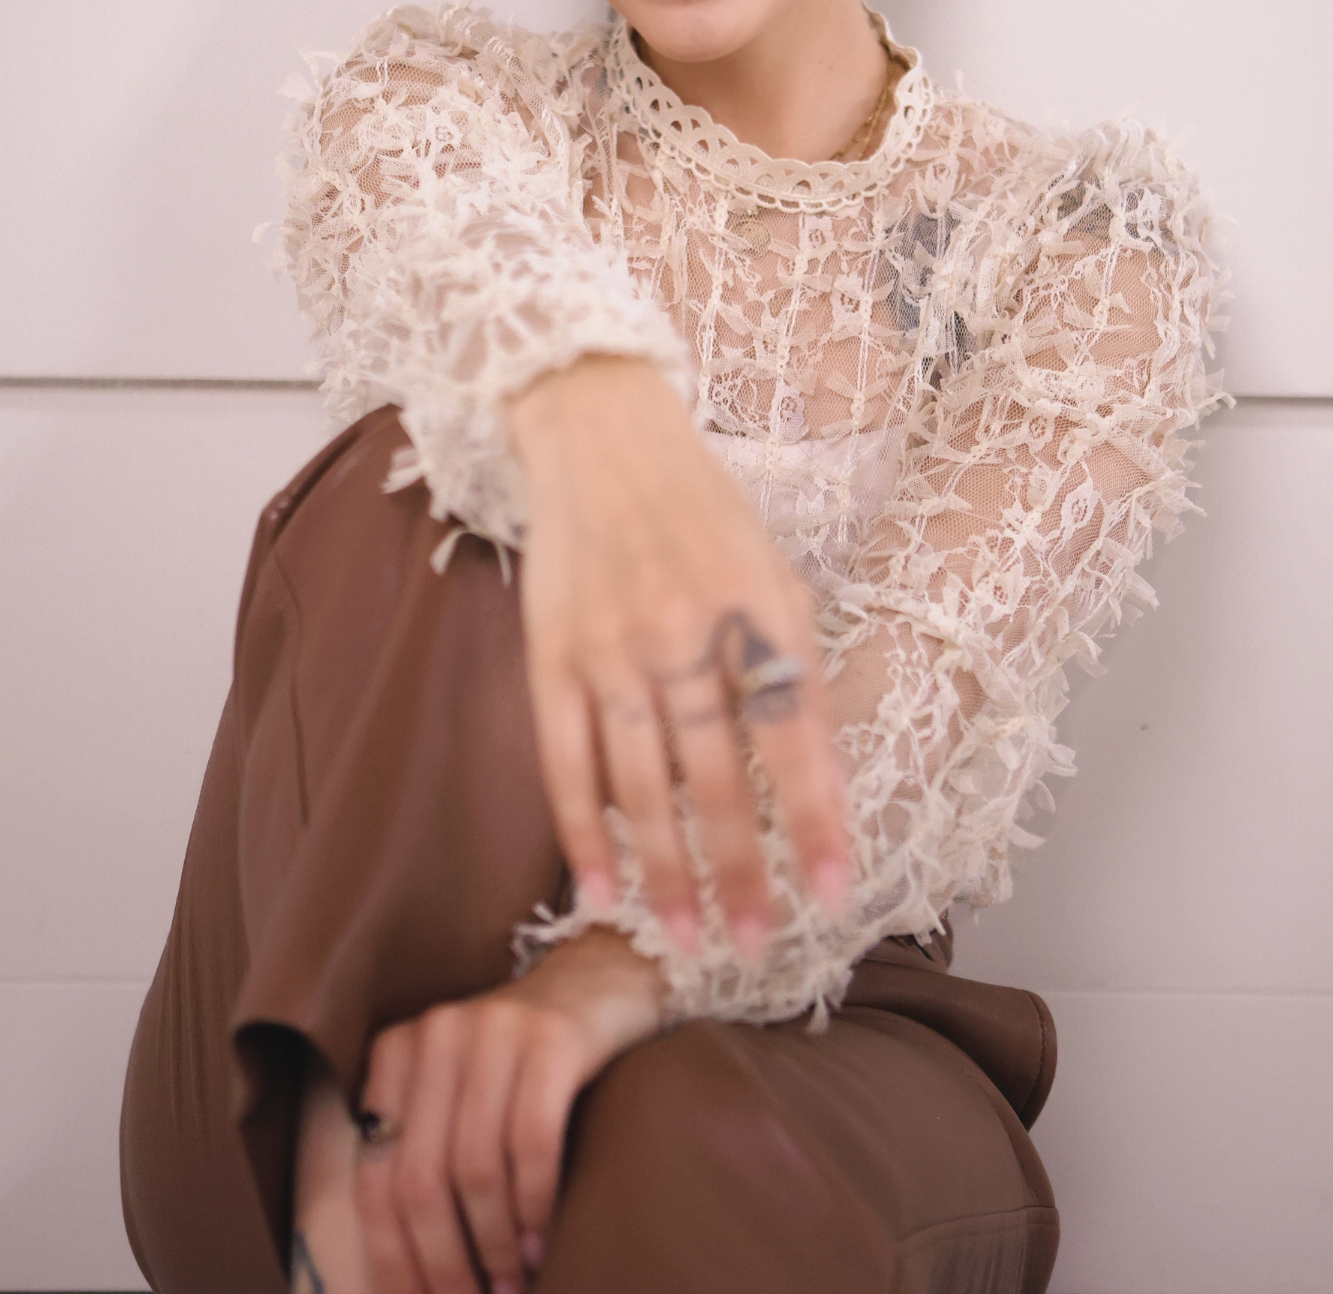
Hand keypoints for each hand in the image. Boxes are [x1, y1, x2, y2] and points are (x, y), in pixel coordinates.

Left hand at [291, 930, 663, 1292]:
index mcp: (395, 1054)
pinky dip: (534, 1205)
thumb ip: (424, 1159)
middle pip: (420, 1180)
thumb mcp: (456, 1098)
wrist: (598, 984)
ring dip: (495, 1245)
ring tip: (512, 1285)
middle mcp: (436, 1034)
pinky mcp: (552, 1036)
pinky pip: (531, 1140)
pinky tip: (542, 1241)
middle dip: (443, 1262)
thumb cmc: (519, 1067)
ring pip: (475, 1167)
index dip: (391, 1258)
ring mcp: (494, 1028)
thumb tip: (409, 1276)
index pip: (374, 1178)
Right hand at [506, 355, 850, 953]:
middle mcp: (680, 631)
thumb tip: (823, 786)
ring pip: (638, 783)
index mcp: (753, 607)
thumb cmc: (705, 511)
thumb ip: (796, 672)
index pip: (791, 734)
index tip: (831, 895)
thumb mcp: (774, 575)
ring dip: (665, 869)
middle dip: (739, 868)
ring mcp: (608, 647)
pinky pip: (564, 762)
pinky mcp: (549, 656)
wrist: (601, 434)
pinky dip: (581, 832)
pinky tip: (600, 892)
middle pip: (714, 773)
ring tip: (687, 939)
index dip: (814, 818)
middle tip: (757, 946)